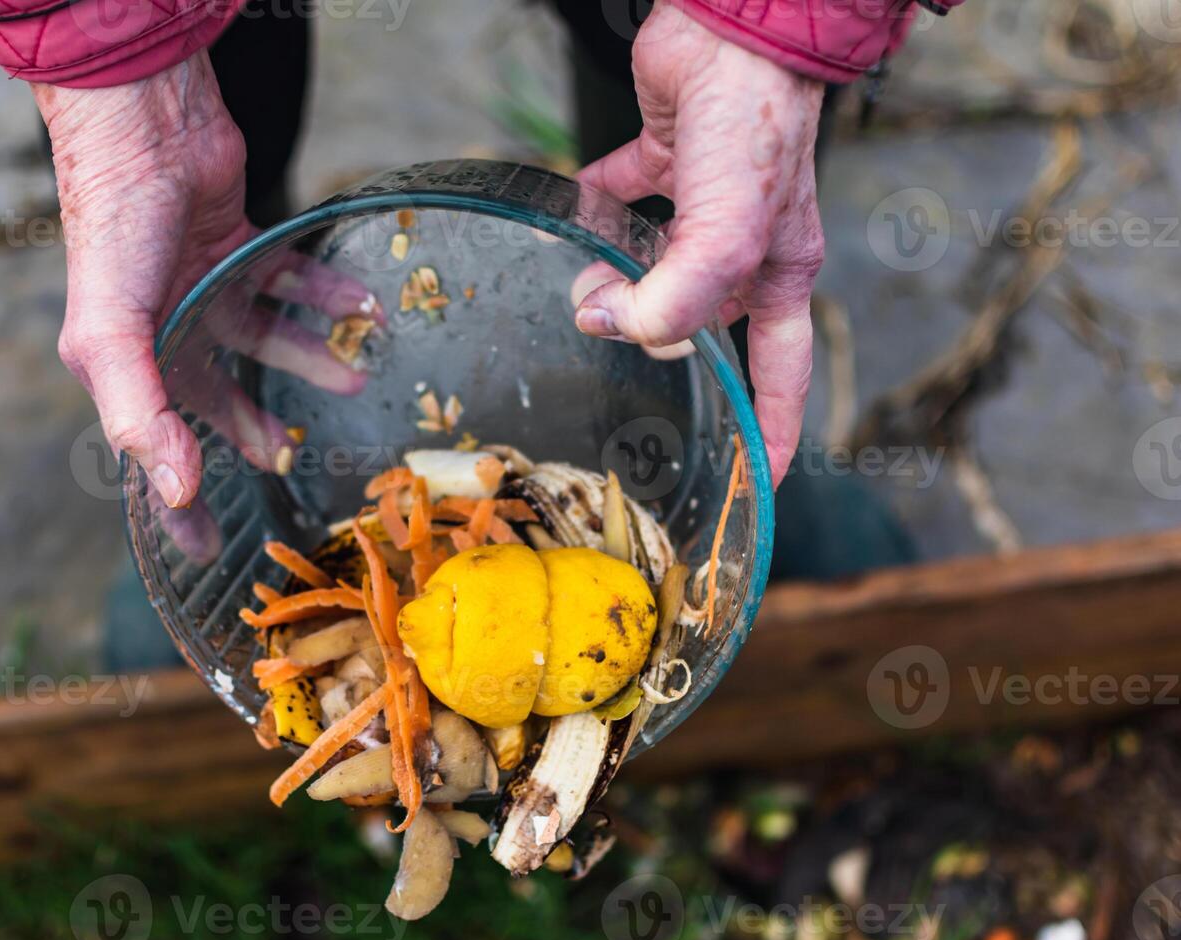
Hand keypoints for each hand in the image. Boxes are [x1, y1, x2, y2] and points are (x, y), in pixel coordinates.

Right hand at [34, 53, 380, 558]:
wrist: (145, 127)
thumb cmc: (114, 230)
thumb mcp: (110, 332)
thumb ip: (140, 413)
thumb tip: (176, 488)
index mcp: (127, 363)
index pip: (153, 451)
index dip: (178, 504)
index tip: (212, 552)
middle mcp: (166, 330)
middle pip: (215, 402)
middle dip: (258, 433)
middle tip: (296, 462)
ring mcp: (205, 288)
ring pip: (265, 342)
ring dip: (310, 361)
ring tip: (354, 378)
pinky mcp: (241, 246)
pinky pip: (293, 283)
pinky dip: (329, 295)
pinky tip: (365, 306)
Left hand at [573, 4, 825, 484]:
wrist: (733, 33)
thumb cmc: (755, 129)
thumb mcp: (728, 236)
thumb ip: (676, 299)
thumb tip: (609, 326)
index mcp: (777, 274)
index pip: (781, 376)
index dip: (773, 432)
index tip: (758, 481)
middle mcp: (743, 245)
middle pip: (701, 323)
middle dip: (658, 342)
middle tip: (612, 335)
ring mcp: (702, 204)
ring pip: (656, 268)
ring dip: (617, 283)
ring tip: (584, 284)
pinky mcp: (664, 160)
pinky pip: (622, 199)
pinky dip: (594, 211)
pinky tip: (573, 217)